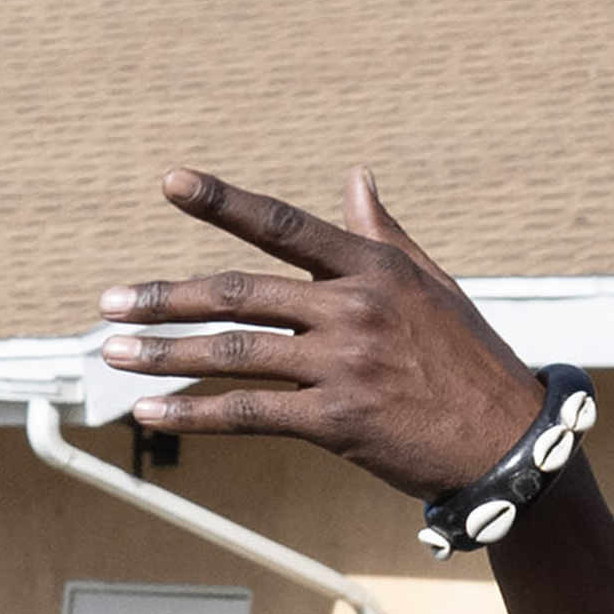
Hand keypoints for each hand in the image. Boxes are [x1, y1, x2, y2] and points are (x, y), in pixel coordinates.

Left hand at [95, 168, 548, 503]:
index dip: (223, 201)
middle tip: (108, 302)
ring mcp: (342, 365)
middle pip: (239, 293)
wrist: (506, 438)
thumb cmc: (467, 357)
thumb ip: (381, 233)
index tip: (171, 181)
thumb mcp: (431, 284)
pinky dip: (194, 412)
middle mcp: (352, 309)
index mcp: (371, 268)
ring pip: (233, 352)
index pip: (283, 226)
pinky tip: (149, 411)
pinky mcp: (336, 421)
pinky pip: (248, 414)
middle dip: (165, 297)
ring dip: (163, 354)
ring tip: (112, 354)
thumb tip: (356, 176)